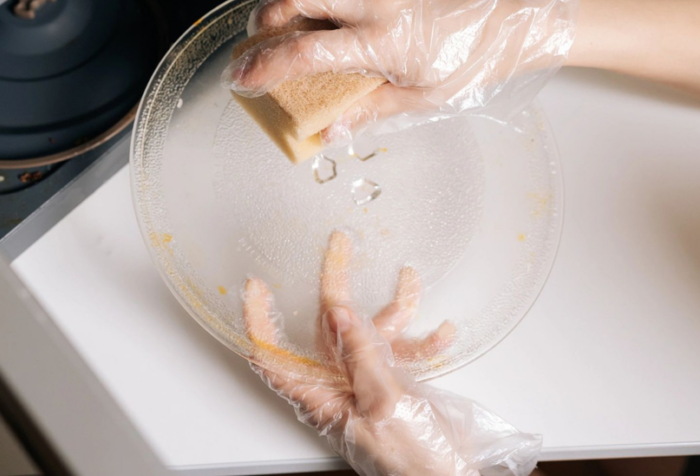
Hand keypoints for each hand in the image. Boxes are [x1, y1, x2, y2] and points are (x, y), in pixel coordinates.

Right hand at [226, 0, 576, 142]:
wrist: (513, 20)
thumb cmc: (472, 59)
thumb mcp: (419, 98)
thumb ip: (367, 111)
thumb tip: (329, 130)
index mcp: (382, 42)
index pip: (305, 53)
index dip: (264, 66)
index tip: (244, 75)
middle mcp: (378, 2)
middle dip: (267, 16)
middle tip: (259, 37)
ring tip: (292, 19)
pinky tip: (334, 3)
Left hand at [243, 231, 540, 475]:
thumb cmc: (411, 462)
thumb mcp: (384, 406)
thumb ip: (363, 358)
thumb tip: (338, 315)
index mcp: (322, 398)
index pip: (274, 356)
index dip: (259, 321)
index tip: (257, 285)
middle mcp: (341, 385)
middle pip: (328, 326)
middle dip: (335, 282)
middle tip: (340, 245)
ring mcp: (370, 381)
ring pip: (372, 330)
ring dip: (396, 305)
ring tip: (410, 279)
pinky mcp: (399, 383)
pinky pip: (407, 350)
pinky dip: (425, 338)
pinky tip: (443, 333)